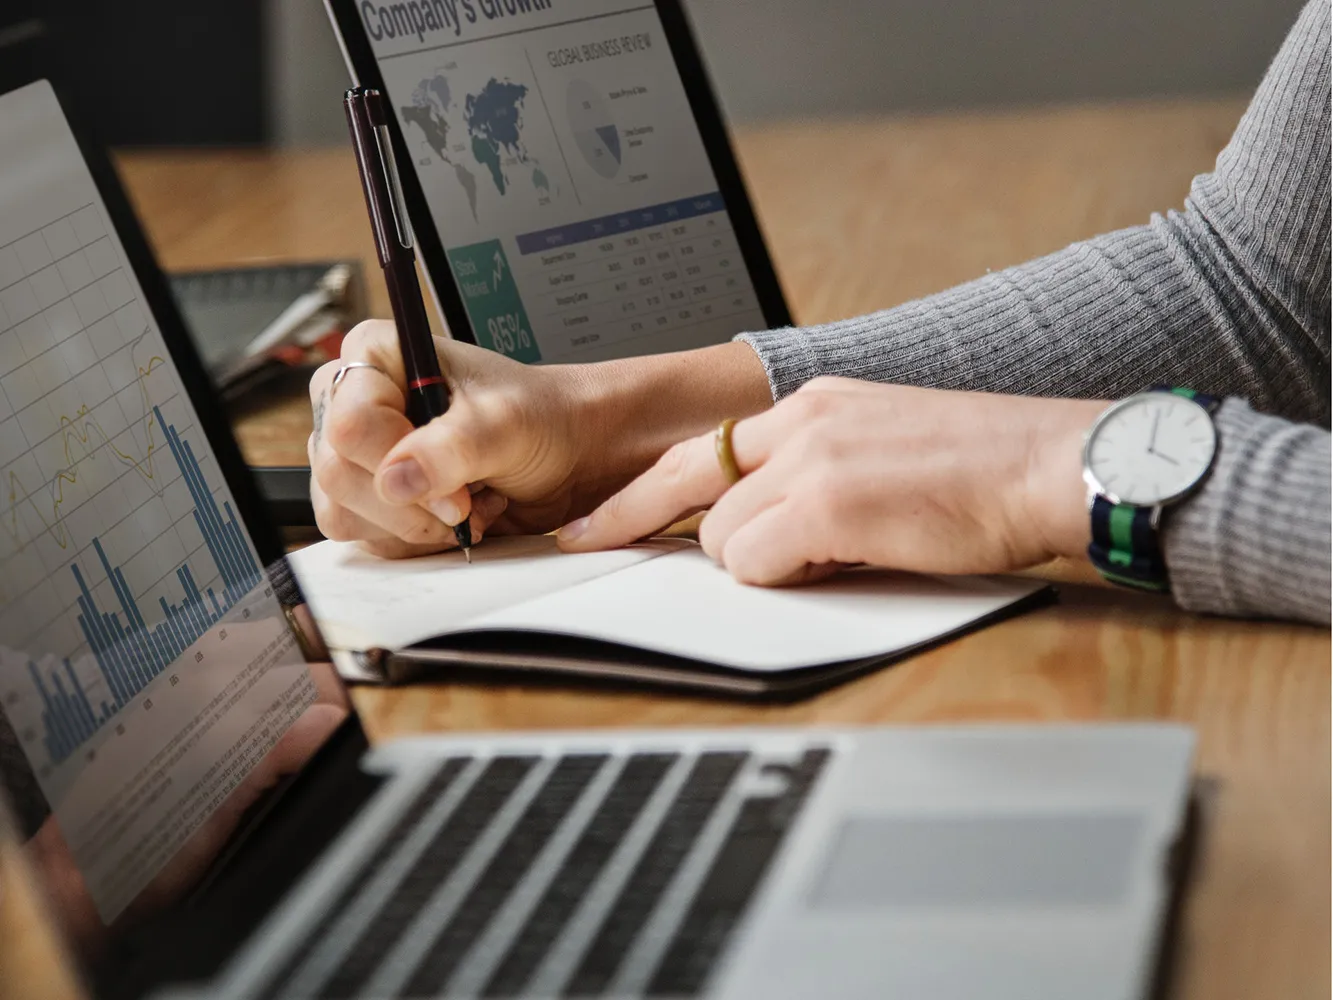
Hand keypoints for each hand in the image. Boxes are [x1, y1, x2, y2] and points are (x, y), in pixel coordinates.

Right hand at [308, 323, 771, 558]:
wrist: (567, 454)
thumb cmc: (541, 419)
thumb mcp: (506, 424)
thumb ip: (453, 447)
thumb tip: (397, 478)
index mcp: (376, 354)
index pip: (351, 422)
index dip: (399, 464)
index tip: (455, 488)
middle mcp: (355, 399)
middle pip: (338, 472)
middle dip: (409, 504)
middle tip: (466, 503)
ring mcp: (357, 452)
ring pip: (342, 510)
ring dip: (411, 525)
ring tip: (466, 504)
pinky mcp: (368, 495)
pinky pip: (362, 535)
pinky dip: (411, 539)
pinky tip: (453, 518)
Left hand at [559, 377, 1105, 584]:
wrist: (1054, 464)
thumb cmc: (986, 471)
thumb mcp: (883, 447)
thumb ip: (817, 473)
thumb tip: (770, 527)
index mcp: (814, 403)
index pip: (702, 448)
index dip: (639, 491)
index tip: (594, 520)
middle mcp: (802, 420)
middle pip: (689, 487)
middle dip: (650, 527)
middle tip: (590, 547)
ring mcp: (812, 458)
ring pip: (722, 536)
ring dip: (759, 562)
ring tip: (831, 557)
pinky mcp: (829, 502)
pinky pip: (755, 562)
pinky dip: (784, 578)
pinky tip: (843, 563)